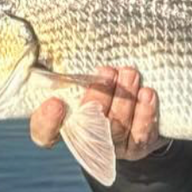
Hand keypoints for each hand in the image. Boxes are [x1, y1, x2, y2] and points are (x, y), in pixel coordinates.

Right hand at [29, 66, 166, 160]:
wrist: (129, 104)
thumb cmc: (96, 84)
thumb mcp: (74, 77)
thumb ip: (62, 69)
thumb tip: (44, 44)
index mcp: (61, 125)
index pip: (44, 132)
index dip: (47, 121)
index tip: (55, 103)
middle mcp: (84, 140)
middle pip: (87, 128)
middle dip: (98, 98)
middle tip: (106, 72)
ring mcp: (111, 147)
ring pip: (116, 130)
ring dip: (124, 100)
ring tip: (130, 73)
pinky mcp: (136, 147)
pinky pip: (141, 136)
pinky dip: (145, 114)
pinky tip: (147, 94)